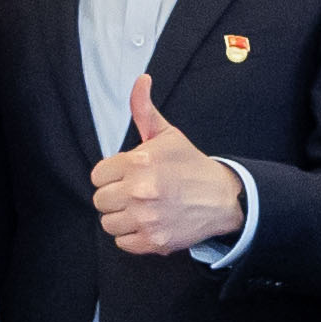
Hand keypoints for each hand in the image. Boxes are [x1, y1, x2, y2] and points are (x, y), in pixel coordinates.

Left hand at [90, 73, 247, 259]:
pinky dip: (133, 236)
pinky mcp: (155, 241)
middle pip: (100, 201)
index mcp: (139, 161)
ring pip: (109, 223)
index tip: (128, 175)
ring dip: (122, 218)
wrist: (223, 198)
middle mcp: (140, 190)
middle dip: (115, 196)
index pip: (97, 176)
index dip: (111, 176)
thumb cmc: (190, 166)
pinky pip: (122, 242)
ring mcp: (147, 218)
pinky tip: (148, 223)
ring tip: (142, 208)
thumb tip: (141, 79)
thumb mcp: (167, 135)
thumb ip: (144, 109)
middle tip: (136, 193)